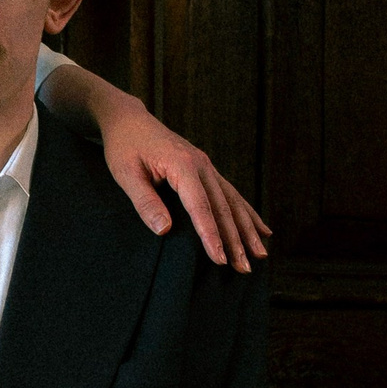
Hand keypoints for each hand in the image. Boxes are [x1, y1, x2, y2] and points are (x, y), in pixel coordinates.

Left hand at [99, 94, 269, 271]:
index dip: (211, 235)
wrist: (129, 120)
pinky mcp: (206, 169)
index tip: (220, 260)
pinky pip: (231, 194)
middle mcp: (201, 165)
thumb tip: (165, 230)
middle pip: (223, 207)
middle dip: (236, 240)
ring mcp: (206, 166)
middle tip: (244, 268)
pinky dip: (247, 213)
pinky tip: (262, 229)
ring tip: (260, 255)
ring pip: (232, 202)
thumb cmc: (124, 146)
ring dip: (247, 230)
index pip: (200, 207)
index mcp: (182, 165)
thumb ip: (145, 201)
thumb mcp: (125, 174)